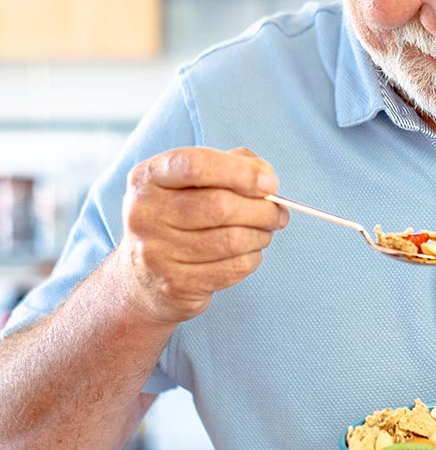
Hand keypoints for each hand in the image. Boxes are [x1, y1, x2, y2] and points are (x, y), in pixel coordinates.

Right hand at [114, 146, 288, 323]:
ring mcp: (157, 252)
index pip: (196, 165)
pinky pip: (233, 268)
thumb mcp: (192, 182)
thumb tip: (266, 178)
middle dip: (262, 209)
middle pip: (221, 206)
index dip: (241, 172)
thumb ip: (231, 166)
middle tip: (278, 213)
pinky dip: (252, 258)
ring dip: (261, 235)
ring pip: (232, 240)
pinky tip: (248, 252)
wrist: (143, 279)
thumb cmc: (180, 218)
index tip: (270, 183)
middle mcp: (145, 213)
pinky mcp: (175, 284)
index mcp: (148, 177)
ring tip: (265, 232)